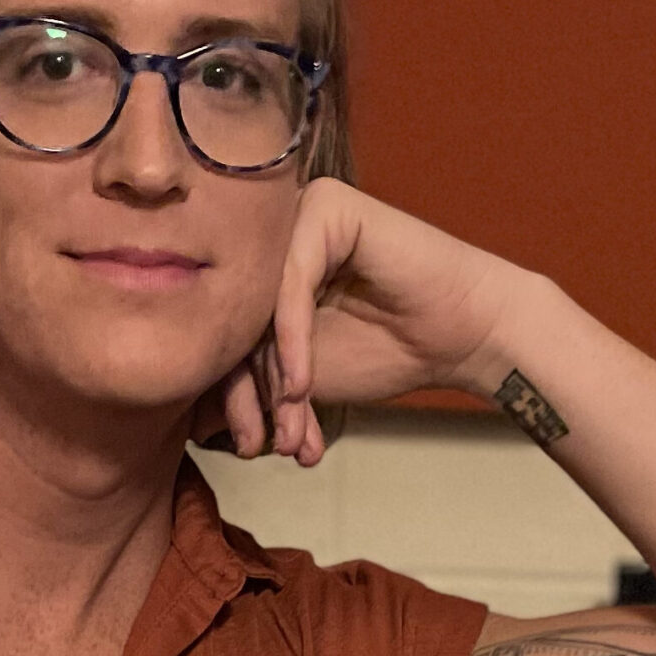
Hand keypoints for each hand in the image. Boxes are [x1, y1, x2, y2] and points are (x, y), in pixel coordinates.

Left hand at [196, 182, 534, 465]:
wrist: (465, 336)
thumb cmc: (389, 351)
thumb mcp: (304, 376)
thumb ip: (255, 381)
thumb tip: (190, 422)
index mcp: (260, 267)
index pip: (227, 332)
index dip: (234, 396)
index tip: (250, 447)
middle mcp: (273, 233)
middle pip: (237, 320)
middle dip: (250, 396)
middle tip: (263, 447)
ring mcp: (298, 214)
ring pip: (259, 307)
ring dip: (273, 381)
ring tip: (290, 433)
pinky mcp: (328, 207)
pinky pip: (290, 282)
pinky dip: (292, 341)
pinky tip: (302, 387)